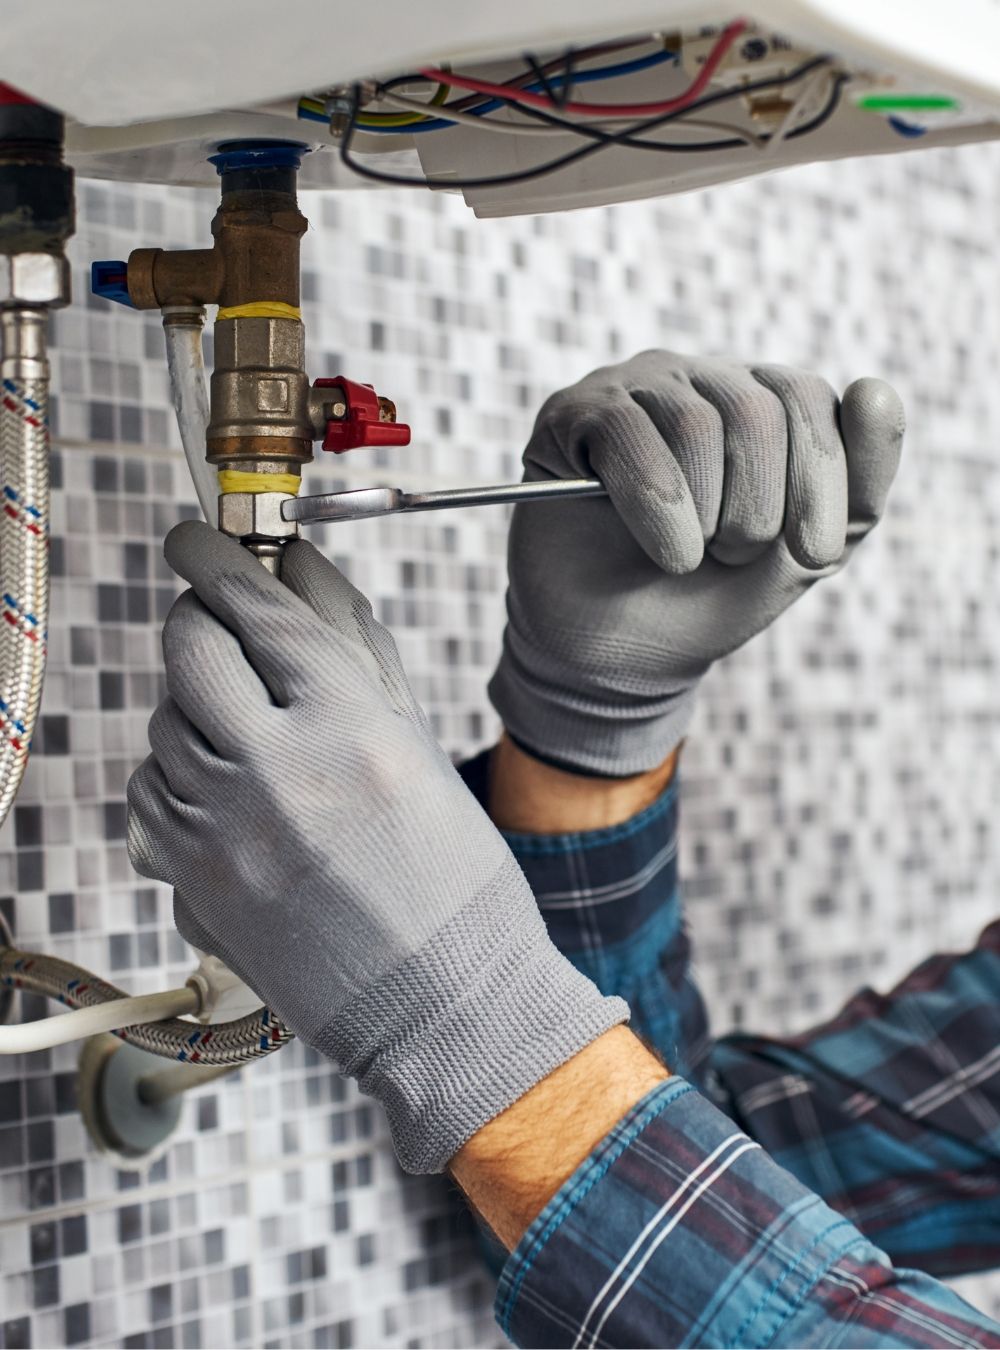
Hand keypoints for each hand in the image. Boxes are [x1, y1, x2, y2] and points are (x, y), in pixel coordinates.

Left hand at [127, 522, 625, 1172]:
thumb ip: (354, 646)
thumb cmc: (454, 876)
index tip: (197, 537)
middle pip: (190, 650)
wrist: (443, 1003)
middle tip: (218, 622)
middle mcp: (278, 770)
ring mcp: (225, 831)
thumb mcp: (417, 744)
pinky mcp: (194, 883)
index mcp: (350, 725)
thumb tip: (300, 568)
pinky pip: (152, 793)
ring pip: (163, 722)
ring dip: (194, 705)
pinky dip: (177, 774)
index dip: (219, 558)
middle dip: (198, 620)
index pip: (258, 608)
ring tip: (247, 729)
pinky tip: (227, 790)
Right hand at [489, 350, 903, 774]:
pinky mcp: (571, 415)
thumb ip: (857, 486)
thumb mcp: (802, 554)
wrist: (617, 654)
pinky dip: (655, 508)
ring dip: (703, 519)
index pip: (808, 396)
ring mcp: (631, 390)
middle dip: (758, 509)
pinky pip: (628, 436)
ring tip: (685, 558)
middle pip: (756, 409)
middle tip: (732, 556)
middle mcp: (696, 380)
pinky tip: (660, 548)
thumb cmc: (708, 597)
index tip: (814, 554)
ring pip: (695, 426)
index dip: (821, 479)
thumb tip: (875, 388)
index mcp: (760, 401)